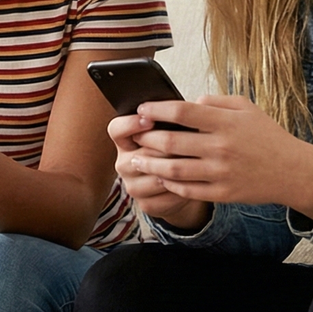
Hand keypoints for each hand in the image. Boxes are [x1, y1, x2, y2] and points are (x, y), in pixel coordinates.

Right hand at [107, 113, 208, 228]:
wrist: (182, 185)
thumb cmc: (177, 151)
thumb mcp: (172, 132)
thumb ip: (172, 121)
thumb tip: (187, 107)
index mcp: (125, 141)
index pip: (116, 129)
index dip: (130, 124)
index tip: (149, 120)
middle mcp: (124, 163)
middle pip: (142, 154)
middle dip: (167, 149)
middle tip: (189, 145)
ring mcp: (133, 186)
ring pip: (155, 176)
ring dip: (177, 170)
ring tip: (196, 164)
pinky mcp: (146, 204)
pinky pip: (166, 195)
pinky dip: (183, 189)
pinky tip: (195, 182)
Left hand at [117, 95, 312, 221]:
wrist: (292, 171)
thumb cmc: (266, 135)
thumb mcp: (246, 108)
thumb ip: (215, 101)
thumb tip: (186, 101)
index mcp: (226, 122)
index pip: (182, 111)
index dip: (157, 109)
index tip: (142, 109)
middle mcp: (221, 147)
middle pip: (171, 141)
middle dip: (146, 138)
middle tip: (133, 135)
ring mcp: (221, 172)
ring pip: (173, 169)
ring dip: (150, 164)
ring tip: (136, 160)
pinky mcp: (222, 193)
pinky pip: (187, 190)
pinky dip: (169, 183)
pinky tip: (159, 177)